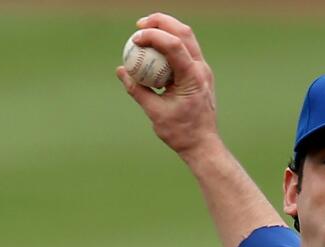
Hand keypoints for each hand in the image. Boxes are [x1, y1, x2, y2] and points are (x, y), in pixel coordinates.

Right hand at [116, 13, 219, 157]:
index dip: (153, 36)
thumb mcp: (155, 112)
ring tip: (145, 32)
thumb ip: (137, 90)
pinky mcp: (199, 74)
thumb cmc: (181, 133)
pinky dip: (169, 45)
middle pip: (183, 32)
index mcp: (193, 78)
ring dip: (166, 30)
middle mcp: (201, 69)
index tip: (134, 39)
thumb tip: (121, 71)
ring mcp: (203, 70)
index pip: (174, 45)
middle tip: (139, 25)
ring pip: (187, 38)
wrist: (203, 145)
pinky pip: (185, 51)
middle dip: (160, 22)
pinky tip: (153, 50)